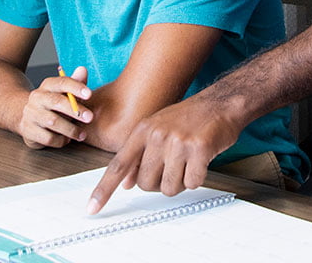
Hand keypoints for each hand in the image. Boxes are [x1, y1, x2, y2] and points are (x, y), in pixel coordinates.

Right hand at [18, 66, 91, 148]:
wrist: (30, 118)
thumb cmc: (55, 105)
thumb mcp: (65, 93)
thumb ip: (76, 83)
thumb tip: (83, 69)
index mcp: (47, 85)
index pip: (62, 82)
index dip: (76, 87)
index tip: (90, 94)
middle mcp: (37, 97)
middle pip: (57, 102)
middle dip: (75, 110)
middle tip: (90, 118)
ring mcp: (30, 114)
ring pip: (53, 122)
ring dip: (71, 129)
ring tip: (82, 134)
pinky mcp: (28, 130)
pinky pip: (47, 137)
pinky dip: (60, 140)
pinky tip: (67, 140)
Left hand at [86, 93, 245, 212]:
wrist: (220, 103)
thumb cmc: (187, 118)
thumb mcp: (156, 129)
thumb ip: (138, 155)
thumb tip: (124, 183)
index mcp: (142, 131)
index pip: (118, 165)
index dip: (104, 189)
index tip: (92, 209)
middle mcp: (156, 136)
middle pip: (146, 184)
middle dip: (159, 183)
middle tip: (172, 167)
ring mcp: (178, 142)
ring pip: (169, 187)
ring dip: (180, 182)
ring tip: (187, 162)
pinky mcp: (199, 149)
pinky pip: (192, 183)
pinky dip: (197, 178)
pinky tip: (201, 160)